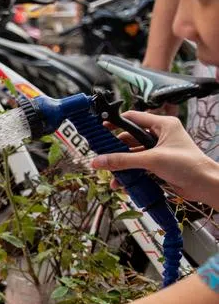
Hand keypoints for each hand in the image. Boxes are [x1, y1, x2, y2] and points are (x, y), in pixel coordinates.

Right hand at [90, 111, 218, 203]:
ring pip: (133, 153)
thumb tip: (98, 161)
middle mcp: (161, 135)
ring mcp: (159, 150)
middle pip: (130, 138)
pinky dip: (130, 172)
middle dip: (116, 148)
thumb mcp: (151, 159)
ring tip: (111, 173)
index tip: (100, 128)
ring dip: (122, 163)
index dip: (116, 122)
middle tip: (101, 154)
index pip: (134, 118)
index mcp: (163, 125)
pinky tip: (122, 182)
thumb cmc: (188, 165)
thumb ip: (123, 160)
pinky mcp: (159, 164)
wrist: (204, 185)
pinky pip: (139, 165)